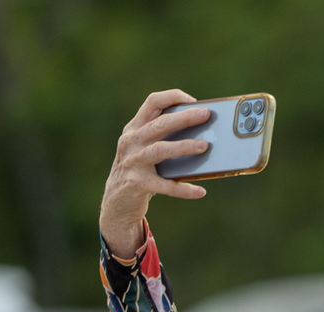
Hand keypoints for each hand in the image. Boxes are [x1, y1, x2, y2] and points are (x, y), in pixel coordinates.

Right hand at [99, 90, 210, 258]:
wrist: (117, 202)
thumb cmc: (141, 171)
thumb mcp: (146, 149)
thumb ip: (165, 139)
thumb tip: (206, 135)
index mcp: (135, 128)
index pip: (152, 103)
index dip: (172, 97)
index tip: (193, 101)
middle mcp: (131, 141)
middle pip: (159, 124)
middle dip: (183, 118)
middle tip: (206, 114)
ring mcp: (132, 162)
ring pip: (160, 150)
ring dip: (183, 147)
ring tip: (204, 146)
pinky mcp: (137, 183)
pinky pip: (164, 186)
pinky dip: (183, 189)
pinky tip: (200, 191)